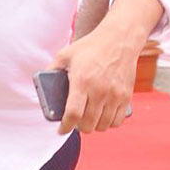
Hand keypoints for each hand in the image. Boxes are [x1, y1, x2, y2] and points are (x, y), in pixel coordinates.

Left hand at [51, 0, 162, 134]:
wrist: (119, 39)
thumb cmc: (91, 46)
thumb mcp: (66, 54)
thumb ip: (52, 69)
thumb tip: (43, 83)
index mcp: (82, 81)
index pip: (73, 114)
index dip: (65, 127)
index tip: (61, 130)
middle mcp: (99, 90)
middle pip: (88, 124)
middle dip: (78, 127)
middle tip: (75, 122)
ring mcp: (114, 95)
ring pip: (102, 126)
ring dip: (93, 126)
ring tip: (88, 120)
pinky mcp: (126, 96)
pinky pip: (117, 121)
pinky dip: (108, 123)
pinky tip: (103, 117)